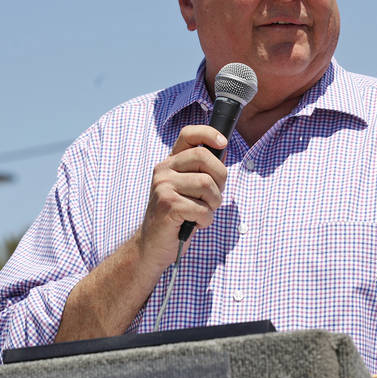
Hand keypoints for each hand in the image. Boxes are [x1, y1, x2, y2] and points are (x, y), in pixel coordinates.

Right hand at [134, 125, 227, 269]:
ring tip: (203, 212)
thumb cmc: (177, 216)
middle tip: (213, 196)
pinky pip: (201, 208)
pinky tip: (196, 223)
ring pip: (206, 184)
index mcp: (170, 163)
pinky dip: (206, 219)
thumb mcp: (189, 188)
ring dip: (213, 204)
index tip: (223, 142)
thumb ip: (203, 169)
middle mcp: (164, 170)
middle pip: (204, 157)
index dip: (208, 134)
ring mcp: (163, 187)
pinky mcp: (167, 205)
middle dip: (220, 179)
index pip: (188, 134)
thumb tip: (223, 148)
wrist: (153, 244)